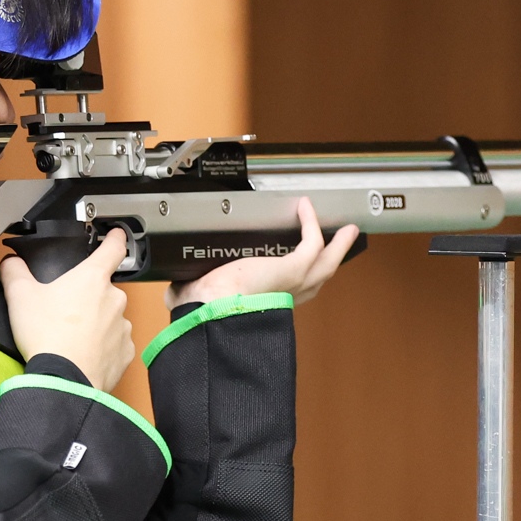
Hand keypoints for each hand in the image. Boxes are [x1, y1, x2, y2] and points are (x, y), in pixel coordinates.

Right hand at [0, 230, 136, 391]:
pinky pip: (114, 344)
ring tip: (71, 337)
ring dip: (95, 323)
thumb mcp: (20, 297)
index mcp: (92, 278)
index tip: (116, 234)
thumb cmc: (46, 336)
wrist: (63, 379)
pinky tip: (82, 354)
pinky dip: (101, 347)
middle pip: (104, 289)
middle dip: (88, 297)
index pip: (112, 248)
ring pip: (109, 318)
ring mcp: (122, 326)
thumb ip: (14, 272)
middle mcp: (114, 299)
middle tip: (65, 311)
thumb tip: (10, 262)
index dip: (114, 238)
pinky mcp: (125, 352)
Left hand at [171, 196, 356, 308]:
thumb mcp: (194, 299)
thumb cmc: (204, 312)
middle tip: (339, 247)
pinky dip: (311, 223)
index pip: (288, 294)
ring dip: (338, 246)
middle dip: (330, 262)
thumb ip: (186, 293)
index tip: (298, 267)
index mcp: (264, 307)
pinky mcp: (295, 269)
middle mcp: (284, 299)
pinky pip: (313, 242)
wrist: (214, 312)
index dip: (296, 282)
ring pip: (326, 263)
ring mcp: (294, 284)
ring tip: (348, 231)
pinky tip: (306, 207)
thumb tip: (172, 293)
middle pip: (318, 280)